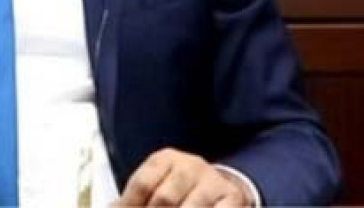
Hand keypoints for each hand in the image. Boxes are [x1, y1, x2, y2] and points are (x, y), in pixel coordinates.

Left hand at [116, 148, 251, 206]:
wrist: (218, 188)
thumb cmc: (178, 191)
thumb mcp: (155, 187)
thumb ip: (133, 200)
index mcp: (164, 159)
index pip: (143, 183)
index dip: (130, 205)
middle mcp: (190, 165)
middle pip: (164, 199)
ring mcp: (212, 181)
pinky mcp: (233, 198)